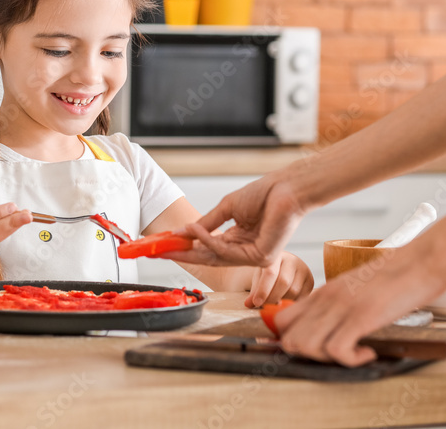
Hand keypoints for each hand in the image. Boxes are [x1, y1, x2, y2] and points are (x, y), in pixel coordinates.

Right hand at [166, 171, 308, 266]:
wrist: (285, 188)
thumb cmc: (263, 194)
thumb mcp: (227, 208)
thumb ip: (207, 223)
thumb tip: (183, 231)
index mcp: (238, 240)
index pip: (208, 249)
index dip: (186, 248)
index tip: (165, 246)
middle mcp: (245, 252)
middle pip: (209, 258)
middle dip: (183, 255)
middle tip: (160, 252)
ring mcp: (253, 257)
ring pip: (216, 257)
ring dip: (194, 246)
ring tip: (177, 236)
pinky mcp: (261, 258)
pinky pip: (227, 252)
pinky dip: (209, 242)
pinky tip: (197, 231)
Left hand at [245, 252, 314, 307]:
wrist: (285, 267)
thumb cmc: (269, 273)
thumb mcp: (259, 277)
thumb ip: (254, 290)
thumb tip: (248, 304)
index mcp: (276, 256)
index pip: (271, 273)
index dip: (263, 290)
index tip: (255, 303)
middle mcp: (292, 260)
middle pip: (284, 282)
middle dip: (272, 298)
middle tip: (264, 307)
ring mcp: (303, 269)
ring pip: (294, 291)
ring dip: (282, 302)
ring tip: (273, 305)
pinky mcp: (310, 280)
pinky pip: (302, 296)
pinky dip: (292, 303)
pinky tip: (284, 304)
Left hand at [273, 246, 445, 366]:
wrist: (421, 261)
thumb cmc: (395, 276)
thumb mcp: (355, 288)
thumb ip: (338, 303)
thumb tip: (328, 325)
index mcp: (323, 292)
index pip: (282, 320)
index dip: (290, 341)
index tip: (311, 351)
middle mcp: (326, 298)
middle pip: (289, 339)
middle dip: (307, 356)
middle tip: (333, 356)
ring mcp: (342, 306)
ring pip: (305, 346)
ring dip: (326, 360)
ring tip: (351, 355)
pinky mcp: (362, 316)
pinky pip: (337, 350)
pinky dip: (350, 360)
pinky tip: (367, 353)